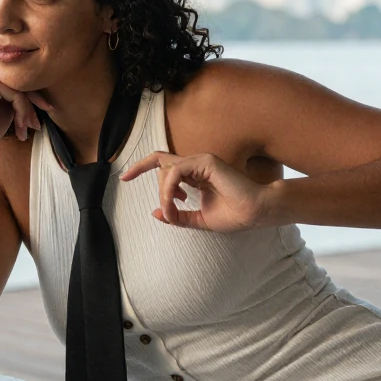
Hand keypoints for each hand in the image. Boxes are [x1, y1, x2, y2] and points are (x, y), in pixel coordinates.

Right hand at [0, 60, 53, 155]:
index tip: (44, 112)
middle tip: (37, 125)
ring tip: (26, 130)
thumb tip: (43, 91)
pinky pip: (17, 96)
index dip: (33, 97)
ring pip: (21, 90)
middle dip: (32, 105)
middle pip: (21, 83)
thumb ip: (18, 94)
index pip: (18, 80)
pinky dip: (22, 113)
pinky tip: (19, 128)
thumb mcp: (7, 106)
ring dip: (27, 112)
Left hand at [119, 151, 274, 231]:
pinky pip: (176, 172)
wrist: (256, 213)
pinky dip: (170, 189)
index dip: (142, 168)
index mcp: (195, 175)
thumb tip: (156, 212)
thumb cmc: (234, 215)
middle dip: (152, 181)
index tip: (125, 178)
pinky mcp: (206, 162)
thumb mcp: (199, 219)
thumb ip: (178, 215)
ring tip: (176, 211)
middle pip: (161, 165)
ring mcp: (201, 161)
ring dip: (164, 194)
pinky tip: (177, 203)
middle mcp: (197, 165)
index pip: (164, 165)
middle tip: (151, 196)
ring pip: (166, 170)